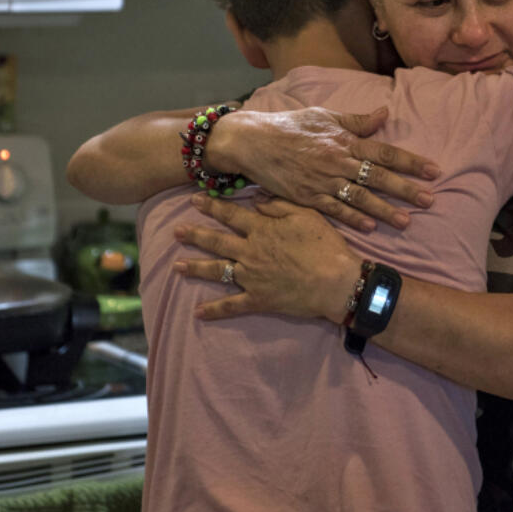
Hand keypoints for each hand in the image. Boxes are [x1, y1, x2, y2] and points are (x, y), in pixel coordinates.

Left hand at [173, 193, 362, 322]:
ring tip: (177, 266)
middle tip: (176, 231)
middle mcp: (251, 252)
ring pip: (217, 271)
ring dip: (196, 268)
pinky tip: (198, 313)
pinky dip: (214, 310)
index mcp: (262, 230)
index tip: (195, 201)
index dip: (212, 207)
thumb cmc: (326, 246)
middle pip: (217, 242)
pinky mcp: (258, 299)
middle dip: (195, 235)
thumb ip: (278, 205)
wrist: (337, 282)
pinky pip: (232, 305)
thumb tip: (255, 198)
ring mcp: (252, 277)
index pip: (231, 215)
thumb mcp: (306, 215)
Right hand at [206, 106, 437, 231]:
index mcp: (344, 140)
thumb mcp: (324, 116)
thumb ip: (356, 120)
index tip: (433, 171)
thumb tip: (385, 113)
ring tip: (406, 221)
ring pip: (360, 197)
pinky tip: (371, 227)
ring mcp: (322, 180)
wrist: (252, 142)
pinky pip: (334, 209)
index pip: (384, 152)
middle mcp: (337, 161)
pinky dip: (353, 218)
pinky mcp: (307, 196)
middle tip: (429, 199)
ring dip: (384, 210)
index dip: (411, 162)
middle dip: (406, 189)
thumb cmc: (290, 126)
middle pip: (378, 177)